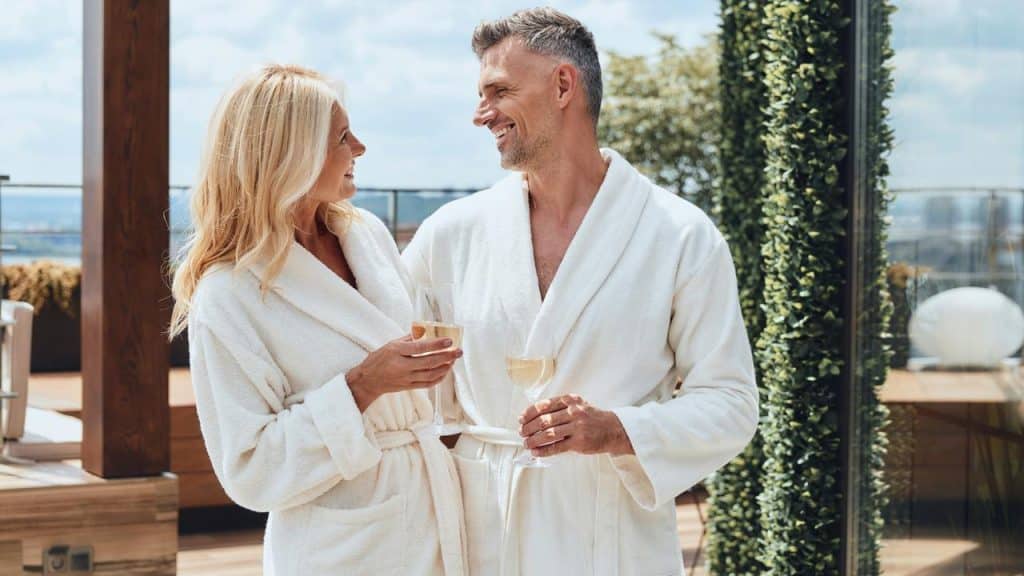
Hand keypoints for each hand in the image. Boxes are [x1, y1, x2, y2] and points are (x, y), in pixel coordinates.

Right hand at [347, 335, 460, 411]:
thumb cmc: (378, 360)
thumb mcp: (390, 344)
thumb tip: (425, 332)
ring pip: (431, 374)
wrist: (368, 381)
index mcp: (396, 352)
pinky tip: (445, 371)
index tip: (449, 341)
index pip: (420, 348)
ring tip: (453, 360)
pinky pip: (428, 383)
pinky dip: (439, 378)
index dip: (436, 345)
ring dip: (445, 367)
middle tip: (459, 351)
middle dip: (447, 357)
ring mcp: (406, 378)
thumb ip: (408, 339)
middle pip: (429, 362)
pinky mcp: (409, 387)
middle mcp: (402, 366)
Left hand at [519, 394, 634, 456]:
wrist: (614, 429)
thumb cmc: (593, 418)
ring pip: (548, 434)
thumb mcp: (578, 405)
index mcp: (571, 400)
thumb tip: (536, 417)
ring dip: (534, 440)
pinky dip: (544, 450)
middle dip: (529, 428)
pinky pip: (557, 447)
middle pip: (544, 420)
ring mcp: (577, 427)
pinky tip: (536, 452)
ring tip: (527, 444)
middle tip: (522, 433)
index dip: (530, 413)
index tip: (522, 419)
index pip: (545, 405)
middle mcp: (573, 412)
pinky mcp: (579, 442)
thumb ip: (560, 408)